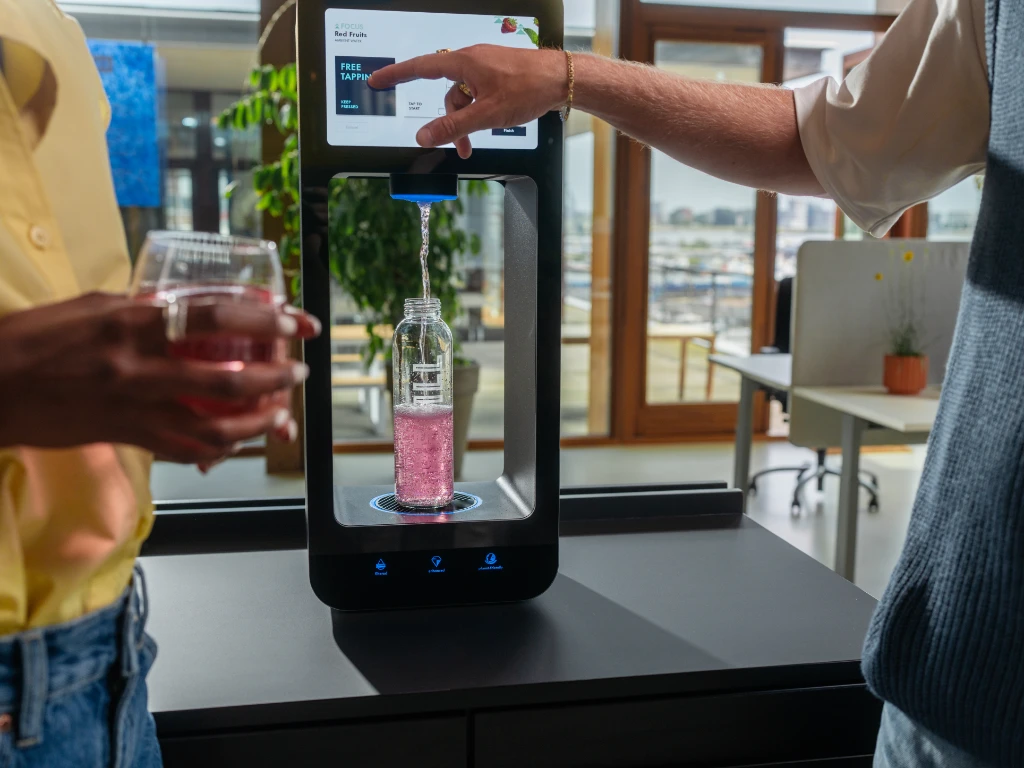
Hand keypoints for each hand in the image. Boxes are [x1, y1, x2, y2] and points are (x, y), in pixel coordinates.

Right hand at [0, 292, 319, 464]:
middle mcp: (139, 368)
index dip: (264, 320)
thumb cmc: (34, 339)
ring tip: (281, 413)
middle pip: (228, 380)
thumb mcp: (92, 307)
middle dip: (275, 379)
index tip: (296, 321)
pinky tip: (238, 442)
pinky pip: (186, 450)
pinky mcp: (127, 437)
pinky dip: (219, 448)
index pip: (214, 317)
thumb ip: (144, 310)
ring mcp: (135, 409)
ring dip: (258, 422)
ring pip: (215, 427)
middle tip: (299, 372)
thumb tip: (188, 309)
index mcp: (132, 323)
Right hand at [369, 45, 568, 157]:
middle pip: (446, 94)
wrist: (562, 80)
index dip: (396, 75)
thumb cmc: (528, 88)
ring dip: (465, 123)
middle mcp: (472, 61)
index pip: (420, 67)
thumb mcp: (486, 115)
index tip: (377, 81)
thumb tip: (423, 136)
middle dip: (448, 122)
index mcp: (464, 62)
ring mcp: (485, 68)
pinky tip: (490, 125)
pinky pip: (477, 96)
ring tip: (473, 144)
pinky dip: (478, 114)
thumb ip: (453, 127)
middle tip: (456, 146)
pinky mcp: (497, 76)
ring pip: (463, 99)